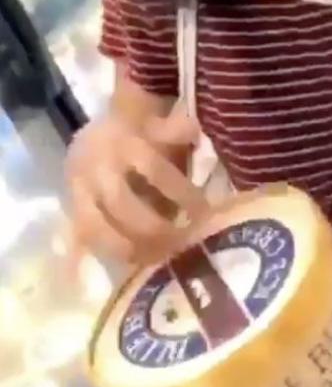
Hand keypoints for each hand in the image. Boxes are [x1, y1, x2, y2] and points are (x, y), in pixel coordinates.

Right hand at [65, 105, 206, 263]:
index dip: (180, 193)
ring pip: (96, 226)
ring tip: (158, 257)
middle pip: (121, 204)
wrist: (98, 134)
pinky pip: (85, 237)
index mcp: (124, 144)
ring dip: (128, 246)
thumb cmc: (141, 136)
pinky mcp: (71, 210)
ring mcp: (80, 191)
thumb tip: (197, 132)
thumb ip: (177, 130)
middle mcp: (97, 168)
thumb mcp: (160, 126)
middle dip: (153, 227)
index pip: (154, 170)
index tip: (203, 212)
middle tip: (180, 242)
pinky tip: (136, 260)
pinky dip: (110, 251)